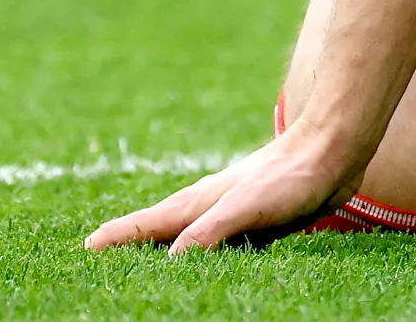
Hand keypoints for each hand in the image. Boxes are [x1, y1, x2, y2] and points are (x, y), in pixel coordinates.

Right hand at [84, 128, 357, 254]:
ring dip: (161, 250)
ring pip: (184, 237)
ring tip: (142, 265)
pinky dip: (200, 255)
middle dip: (127, 245)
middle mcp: (205, 208)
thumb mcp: (246, 207)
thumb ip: (209, 232)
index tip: (82, 252)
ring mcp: (228, 212)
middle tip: (100, 265)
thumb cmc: (290, 176)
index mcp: (195, 204)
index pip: (142, 225)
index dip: (113, 240)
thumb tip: (171, 259)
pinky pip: (215, 244)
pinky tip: (207, 264)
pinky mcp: (253, 220)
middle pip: (156, 230)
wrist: (333, 149)